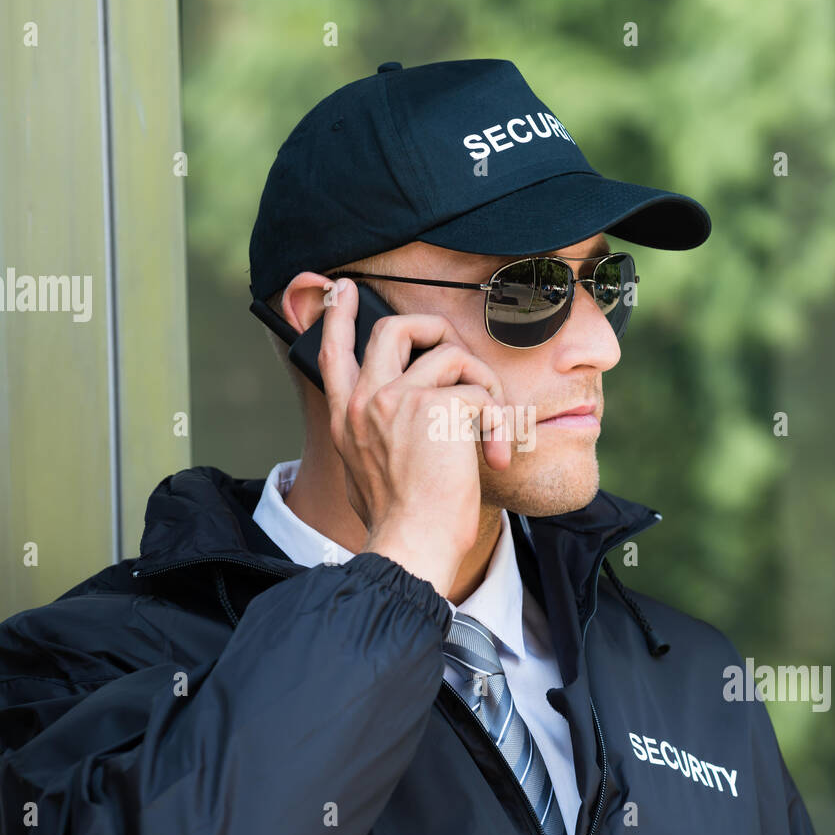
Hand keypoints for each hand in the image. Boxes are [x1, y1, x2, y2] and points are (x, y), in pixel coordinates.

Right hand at [317, 278, 511, 596]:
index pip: (333, 353)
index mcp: (346, 418)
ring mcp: (398, 399)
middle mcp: (366, 401)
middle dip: (434, 329)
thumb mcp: (363, 475)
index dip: (337, 315)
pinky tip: (496, 454)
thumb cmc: (399, 523)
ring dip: (484, 387)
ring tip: (492, 428)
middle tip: (458, 355)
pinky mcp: (437, 407)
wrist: (411, 545)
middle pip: (394, 329)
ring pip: (452, 355)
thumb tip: (388, 431)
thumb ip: (370, 442)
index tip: (341, 289)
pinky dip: (501, 421)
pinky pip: (482, 392)